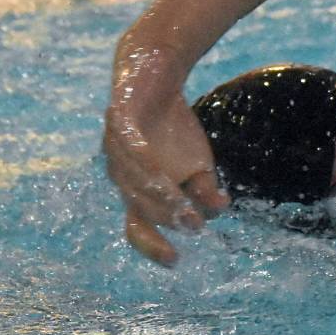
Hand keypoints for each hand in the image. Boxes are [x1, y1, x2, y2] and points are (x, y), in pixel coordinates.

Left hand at [103, 45, 229, 265]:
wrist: (155, 73)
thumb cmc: (173, 126)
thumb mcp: (198, 161)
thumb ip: (205, 188)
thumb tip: (219, 210)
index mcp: (137, 191)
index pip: (138, 226)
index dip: (152, 245)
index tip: (176, 260)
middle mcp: (121, 176)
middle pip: (138, 208)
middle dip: (166, 219)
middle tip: (194, 225)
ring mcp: (116, 150)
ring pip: (134, 183)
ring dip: (161, 199)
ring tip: (188, 208)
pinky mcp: (118, 121)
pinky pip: (129, 147)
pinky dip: (145, 164)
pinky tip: (161, 173)